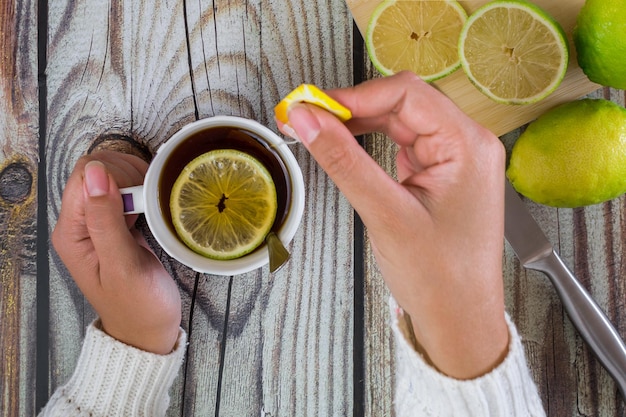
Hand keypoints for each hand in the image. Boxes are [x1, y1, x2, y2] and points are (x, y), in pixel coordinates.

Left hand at [52, 151, 181, 354]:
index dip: (115, 173)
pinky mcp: (115, 225)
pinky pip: (123, 192)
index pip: (83, 175)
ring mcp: (97, 224)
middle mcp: (78, 224)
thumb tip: (95, 171)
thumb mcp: (123, 264)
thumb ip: (105, 218)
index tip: (142, 193)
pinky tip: (151, 205)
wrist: (149, 330)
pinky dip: (140, 190)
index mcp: (71, 232)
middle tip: (150, 198)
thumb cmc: (139, 305)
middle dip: (126, 174)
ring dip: (135, 180)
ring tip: (152, 202)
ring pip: (110, 177)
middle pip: (95, 170)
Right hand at [278, 72, 508, 378]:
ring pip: (400, 121)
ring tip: (320, 132)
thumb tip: (307, 119)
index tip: (312, 108)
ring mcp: (454, 159)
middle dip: (353, 107)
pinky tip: (347, 148)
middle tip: (308, 119)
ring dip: (359, 124)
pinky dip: (371, 143)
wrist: (460, 321)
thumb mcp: (386, 215)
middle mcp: (467, 144)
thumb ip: (344, 161)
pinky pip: (402, 144)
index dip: (354, 95)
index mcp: (468, 145)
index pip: (406, 93)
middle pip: (403, 102)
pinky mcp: (440, 174)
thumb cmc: (439, 278)